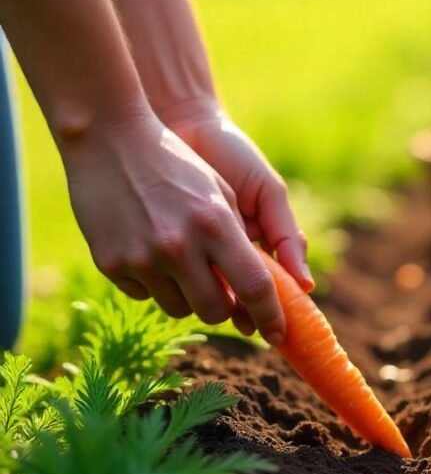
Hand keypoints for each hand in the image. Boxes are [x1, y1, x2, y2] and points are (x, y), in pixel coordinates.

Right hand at [62, 107, 288, 342]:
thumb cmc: (177, 164)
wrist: (108, 139)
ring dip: (187, 294)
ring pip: (179, 308)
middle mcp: (179, 245)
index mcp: (215, 223)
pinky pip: (143, 294)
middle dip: (224, 307)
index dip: (271, 316)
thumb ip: (240, 240)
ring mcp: (141, 257)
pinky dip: (153, 281)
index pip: (255, 286)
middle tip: (222, 290)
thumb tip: (255, 290)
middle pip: (215, 311)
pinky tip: (146, 246)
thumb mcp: (219, 192)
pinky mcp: (110, 263)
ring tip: (180, 258)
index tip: (278, 334)